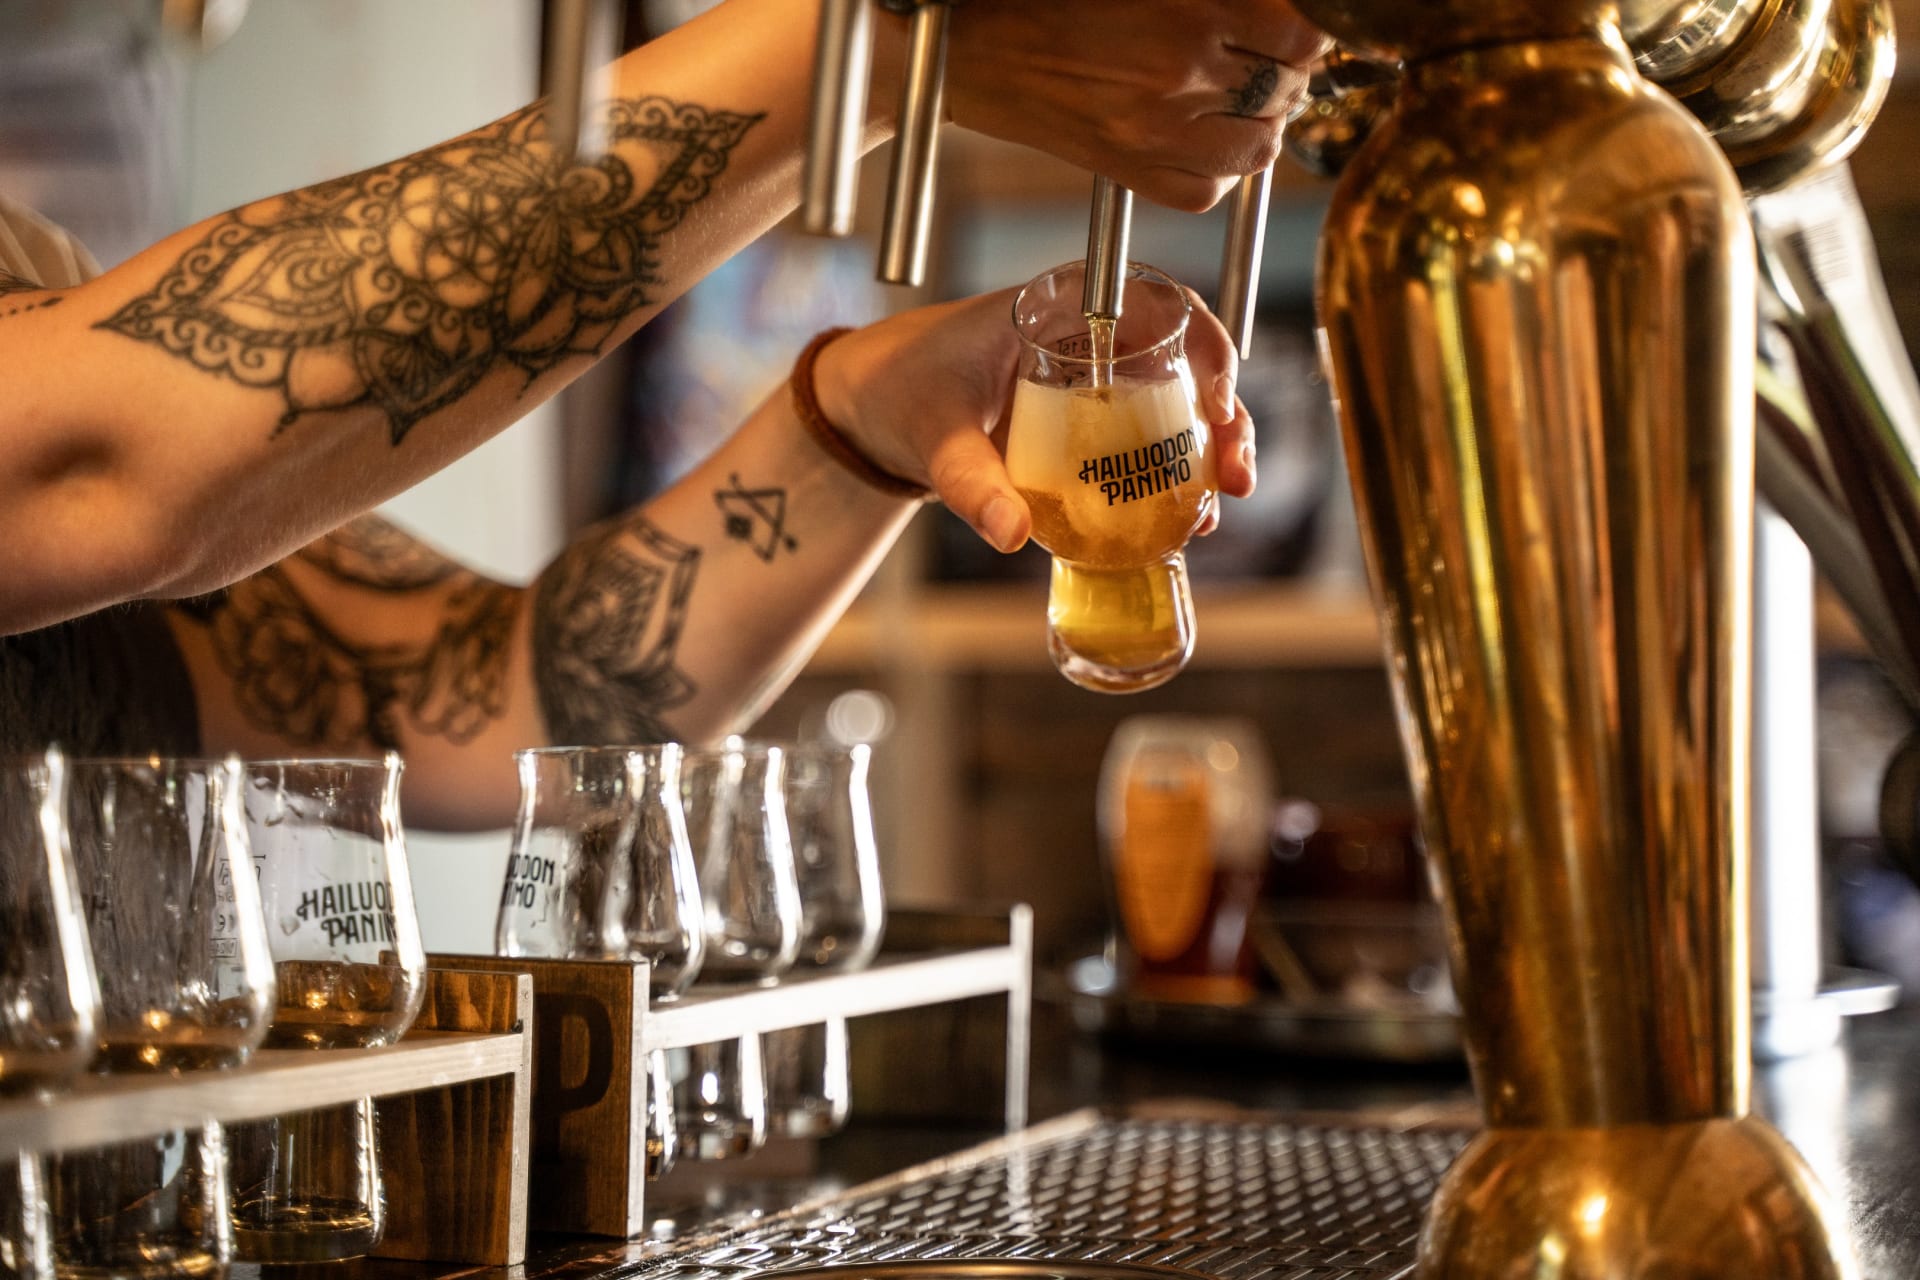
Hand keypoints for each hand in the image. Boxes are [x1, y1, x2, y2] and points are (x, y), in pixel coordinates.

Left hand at [813, 288, 1256, 551]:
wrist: (869, 411)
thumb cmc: (898, 390)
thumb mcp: (931, 435)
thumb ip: (969, 482)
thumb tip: (1010, 532)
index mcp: (1061, 307)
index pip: (1161, 303)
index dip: (1209, 345)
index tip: (1216, 404)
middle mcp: (1091, 339)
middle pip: (1188, 362)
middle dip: (1227, 418)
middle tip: (1232, 477)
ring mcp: (1094, 385)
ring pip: (1177, 408)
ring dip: (1210, 454)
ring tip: (1216, 507)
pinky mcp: (1087, 429)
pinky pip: (1146, 445)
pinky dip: (1172, 479)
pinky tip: (1183, 522)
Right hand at [903, 0, 1331, 211]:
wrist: (974, 53)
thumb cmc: (1050, 3)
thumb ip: (1214, 1)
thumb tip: (1279, 17)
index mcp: (1188, 12)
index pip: (1301, 35)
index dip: (1305, 33)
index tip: (1292, 32)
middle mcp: (1180, 77)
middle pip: (1284, 90)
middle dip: (1282, 75)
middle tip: (1258, 61)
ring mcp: (1159, 136)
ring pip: (1261, 148)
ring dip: (1261, 125)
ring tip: (1235, 102)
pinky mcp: (1135, 175)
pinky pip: (1211, 190)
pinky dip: (1219, 169)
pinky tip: (1199, 138)